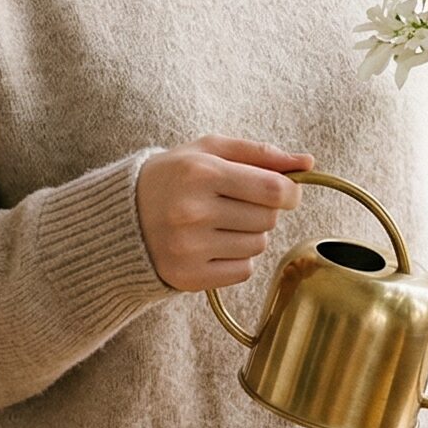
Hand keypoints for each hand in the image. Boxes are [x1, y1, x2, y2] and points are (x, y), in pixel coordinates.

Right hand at [136, 136, 314, 292]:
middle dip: (264, 210)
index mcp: (201, 173)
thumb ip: (260, 153)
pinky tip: (213, 244)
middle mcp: (193, 212)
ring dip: (251, 234)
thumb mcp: (209, 151)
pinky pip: (243, 270)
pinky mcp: (188, 277)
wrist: (119, 217)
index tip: (285, 191)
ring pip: (258, 245)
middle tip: (237, 203)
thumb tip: (308, 162)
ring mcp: (189, 248)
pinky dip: (237, 258)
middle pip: (269, 219)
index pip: (273, 189)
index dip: (290, 191)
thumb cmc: (173, 177)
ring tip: (221, 222)